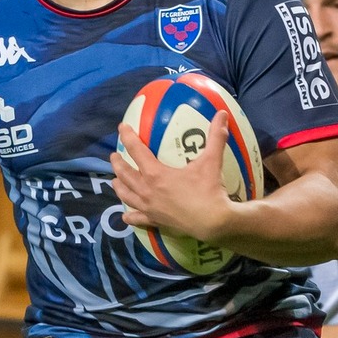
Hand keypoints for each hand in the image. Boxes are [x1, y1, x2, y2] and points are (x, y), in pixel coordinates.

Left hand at [112, 114, 235, 244]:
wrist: (213, 222)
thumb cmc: (209, 190)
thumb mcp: (211, 161)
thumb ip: (216, 136)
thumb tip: (222, 114)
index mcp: (156, 174)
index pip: (136, 151)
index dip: (128, 137)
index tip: (122, 128)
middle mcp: (147, 190)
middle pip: (125, 174)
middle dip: (118, 163)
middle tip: (114, 156)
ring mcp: (149, 207)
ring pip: (126, 196)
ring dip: (119, 186)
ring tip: (115, 181)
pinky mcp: (155, 221)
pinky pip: (138, 218)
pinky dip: (130, 217)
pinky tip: (125, 216)